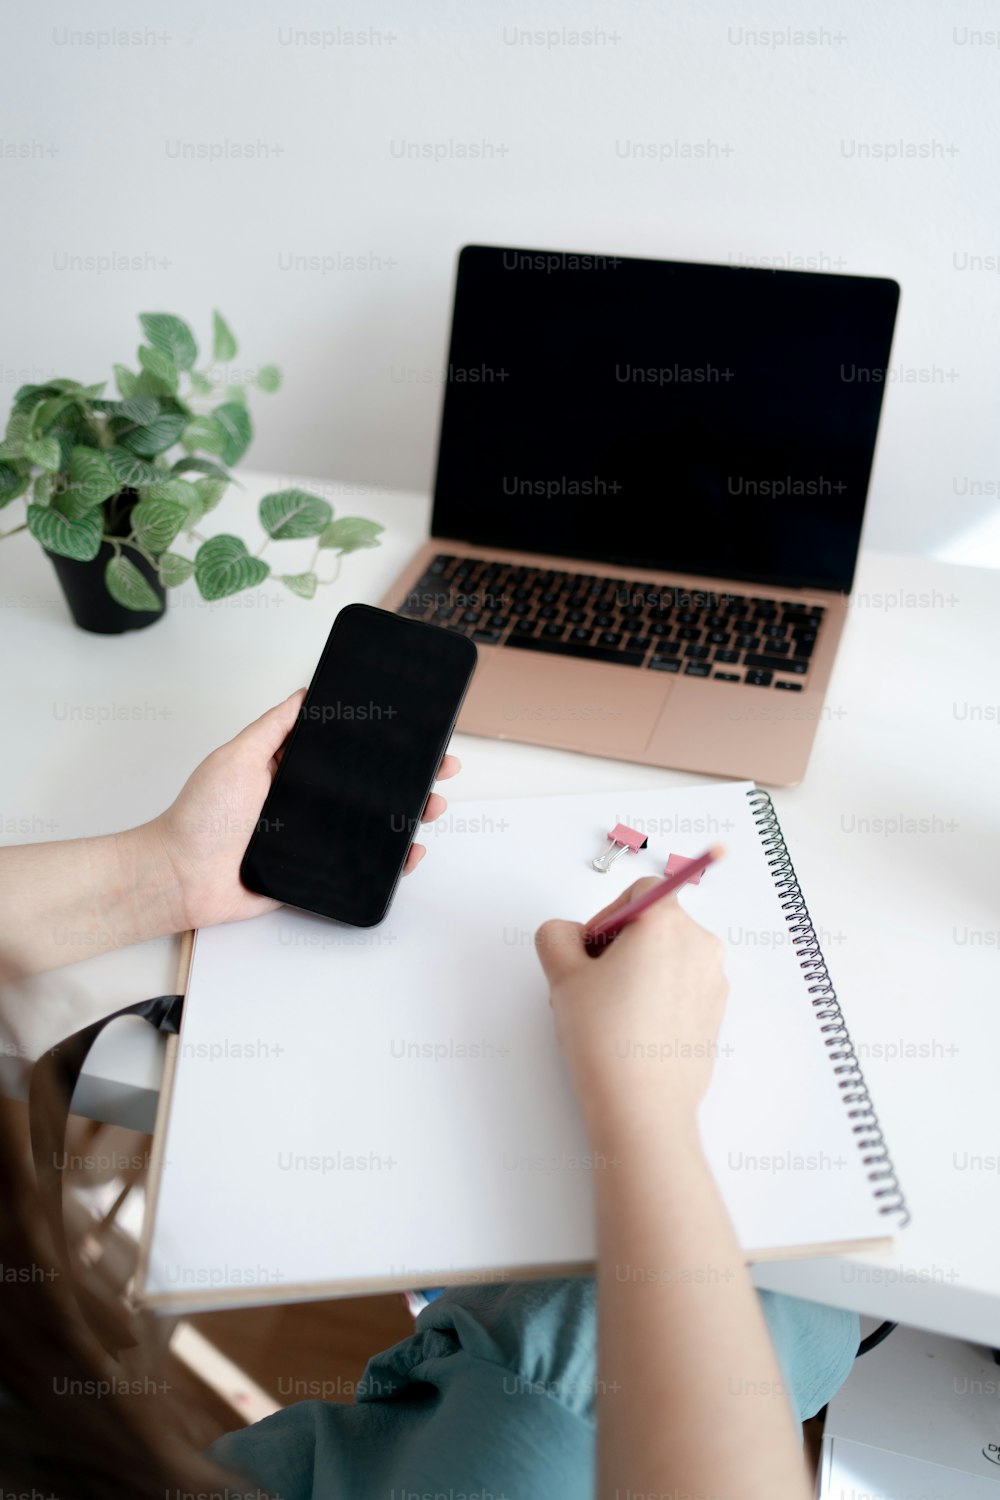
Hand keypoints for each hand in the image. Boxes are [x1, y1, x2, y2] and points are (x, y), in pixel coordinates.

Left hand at [144, 689, 460, 931]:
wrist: (180, 878)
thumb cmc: (199, 818)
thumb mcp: (236, 758)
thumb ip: (273, 729)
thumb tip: (304, 694)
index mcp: (290, 770)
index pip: (346, 752)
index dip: (382, 744)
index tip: (415, 733)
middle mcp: (306, 802)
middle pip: (369, 787)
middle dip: (409, 779)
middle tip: (440, 770)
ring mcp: (312, 838)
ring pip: (371, 826)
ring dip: (408, 817)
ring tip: (431, 808)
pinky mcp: (314, 873)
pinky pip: (359, 867)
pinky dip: (389, 862)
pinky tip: (409, 853)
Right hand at [535, 877, 727, 1139]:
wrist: (643, 1108)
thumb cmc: (605, 1038)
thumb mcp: (562, 976)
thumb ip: (556, 936)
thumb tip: (568, 934)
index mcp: (666, 923)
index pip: (639, 892)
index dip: (608, 915)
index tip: (591, 952)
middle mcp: (700, 945)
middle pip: (657, 923)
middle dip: (622, 946)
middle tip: (594, 985)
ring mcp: (714, 981)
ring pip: (670, 957)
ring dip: (640, 972)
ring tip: (612, 1014)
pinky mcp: (716, 1014)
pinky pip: (683, 988)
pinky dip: (660, 997)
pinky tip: (635, 1031)